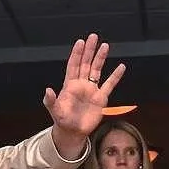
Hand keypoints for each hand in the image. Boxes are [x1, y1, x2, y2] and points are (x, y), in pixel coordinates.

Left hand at [44, 35, 125, 156]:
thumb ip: (50, 100)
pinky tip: (120, 67)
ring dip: (101, 58)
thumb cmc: (62, 120)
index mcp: (69, 84)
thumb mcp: (54, 110)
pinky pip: (109, 84)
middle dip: (89, 50)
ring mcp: (91, 90)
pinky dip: (115, 76)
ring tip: (105, 46)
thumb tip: (48, 90)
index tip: (80, 42)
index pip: (74, 65)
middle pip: (86, 63)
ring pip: (97, 70)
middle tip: (93, 37)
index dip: (77, 54)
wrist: (73, 131)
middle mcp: (81, 84)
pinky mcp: (101, 98)